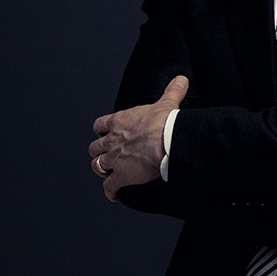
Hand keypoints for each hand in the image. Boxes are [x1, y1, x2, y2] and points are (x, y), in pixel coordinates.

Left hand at [90, 74, 188, 202]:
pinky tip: (113, 195)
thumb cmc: (165, 122)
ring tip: (107, 173)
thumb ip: (172, 90)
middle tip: (106, 155)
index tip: (105, 134)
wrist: (167, 140)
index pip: (99, 126)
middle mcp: (112, 140)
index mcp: (119, 122)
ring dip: (101, 169)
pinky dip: (110, 191)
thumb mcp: (167, 102)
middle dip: (98, 152)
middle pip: (94, 147)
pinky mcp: (121, 176)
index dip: (101, 131)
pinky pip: (109, 186)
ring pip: (97, 166)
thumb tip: (181, 80)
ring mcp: (115, 159)